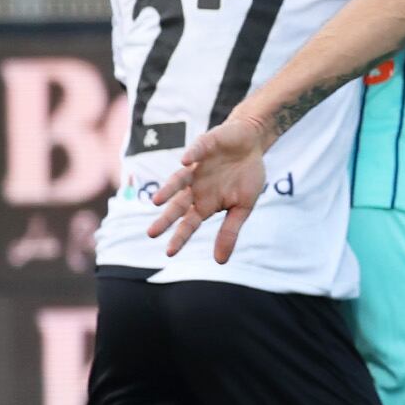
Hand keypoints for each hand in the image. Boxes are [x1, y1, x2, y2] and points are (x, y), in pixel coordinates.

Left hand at [148, 118, 275, 263]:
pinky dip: (191, 155)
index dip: (180, 236)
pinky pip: (196, 151)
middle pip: (178, 205)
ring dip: (168, 189)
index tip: (169, 252)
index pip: (189, 223)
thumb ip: (229, 231)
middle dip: (166, 219)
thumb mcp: (243, 207)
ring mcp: (197, 167)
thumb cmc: (246, 176)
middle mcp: (196, 188)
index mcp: (205, 203)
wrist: (252, 143)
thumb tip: (220, 262)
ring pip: (179, 180)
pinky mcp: (204, 146)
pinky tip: (186, 160)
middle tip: (152, 233)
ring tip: (157, 201)